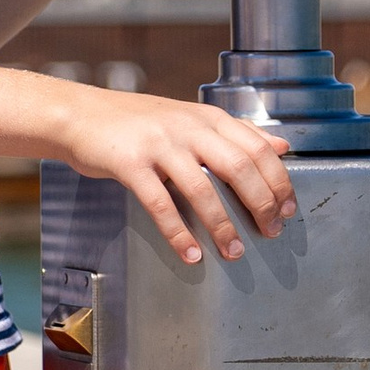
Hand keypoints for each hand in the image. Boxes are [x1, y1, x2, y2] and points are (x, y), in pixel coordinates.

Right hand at [48, 85, 295, 266]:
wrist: (81, 115)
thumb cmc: (139, 122)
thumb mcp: (191, 118)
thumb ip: (236, 133)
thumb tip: (282, 145)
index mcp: (208, 117)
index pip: (257, 147)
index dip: (279, 181)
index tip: (288, 210)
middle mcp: (188, 127)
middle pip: (238, 167)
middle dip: (260, 204)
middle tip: (270, 233)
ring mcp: (159, 144)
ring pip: (202, 189)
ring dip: (223, 226)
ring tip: (234, 253)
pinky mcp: (130, 164)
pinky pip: (161, 204)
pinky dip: (179, 233)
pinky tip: (191, 254)